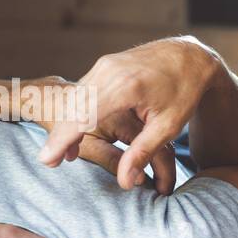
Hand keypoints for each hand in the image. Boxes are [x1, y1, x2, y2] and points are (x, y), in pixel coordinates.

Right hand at [36, 36, 221, 193]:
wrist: (190, 55)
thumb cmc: (184, 91)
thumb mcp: (168, 126)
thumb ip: (143, 152)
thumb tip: (125, 183)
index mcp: (125, 86)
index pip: (84, 115)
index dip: (64, 139)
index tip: (47, 160)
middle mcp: (109, 71)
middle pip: (72, 107)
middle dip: (59, 135)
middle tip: (49, 162)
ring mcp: (104, 65)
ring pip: (74, 98)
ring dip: (66, 124)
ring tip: (61, 152)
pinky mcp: (104, 65)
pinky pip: (83, 90)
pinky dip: (75, 111)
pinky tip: (75, 130)